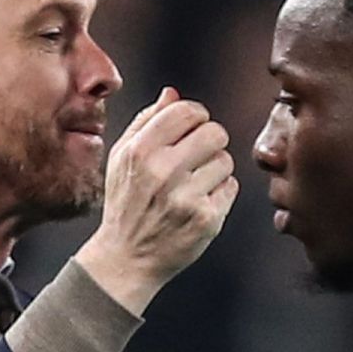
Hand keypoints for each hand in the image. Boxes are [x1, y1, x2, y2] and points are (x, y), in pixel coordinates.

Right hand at [77, 86, 238, 313]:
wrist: (126, 258)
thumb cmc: (126, 204)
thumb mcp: (122, 158)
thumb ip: (146, 121)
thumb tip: (172, 93)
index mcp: (141, 151)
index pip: (187, 111)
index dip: (196, 116)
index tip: (193, 127)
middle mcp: (163, 172)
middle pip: (215, 132)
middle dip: (211, 140)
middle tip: (200, 155)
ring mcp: (186, 197)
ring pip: (226, 160)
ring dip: (215, 168)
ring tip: (195, 183)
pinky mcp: (206, 219)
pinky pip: (230, 187)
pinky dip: (220, 193)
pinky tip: (199, 202)